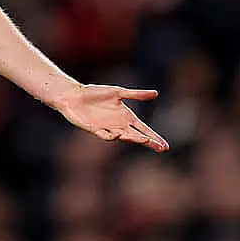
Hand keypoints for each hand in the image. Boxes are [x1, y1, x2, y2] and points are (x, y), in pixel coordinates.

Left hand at [54, 84, 168, 152]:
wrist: (74, 95)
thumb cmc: (95, 93)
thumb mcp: (118, 92)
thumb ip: (136, 94)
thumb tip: (156, 93)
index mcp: (126, 117)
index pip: (143, 129)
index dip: (154, 137)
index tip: (165, 146)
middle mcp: (119, 125)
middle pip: (136, 136)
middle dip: (148, 141)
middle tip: (159, 147)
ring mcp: (107, 129)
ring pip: (123, 137)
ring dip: (132, 138)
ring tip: (144, 139)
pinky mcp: (95, 129)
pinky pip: (104, 135)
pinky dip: (110, 135)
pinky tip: (116, 134)